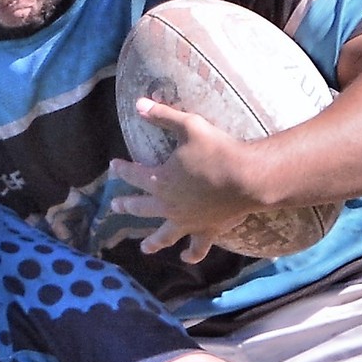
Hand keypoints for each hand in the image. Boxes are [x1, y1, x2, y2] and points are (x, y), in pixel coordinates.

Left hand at [111, 100, 257, 261]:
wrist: (248, 178)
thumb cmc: (218, 150)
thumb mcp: (189, 126)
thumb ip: (163, 116)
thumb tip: (138, 104)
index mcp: (160, 181)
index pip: (134, 175)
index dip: (122, 169)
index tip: (113, 165)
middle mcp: (169, 205)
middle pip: (141, 208)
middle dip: (126, 206)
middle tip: (115, 207)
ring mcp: (186, 222)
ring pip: (164, 235)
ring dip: (152, 242)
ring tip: (144, 247)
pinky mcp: (206, 231)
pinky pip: (197, 248)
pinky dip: (191, 254)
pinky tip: (187, 257)